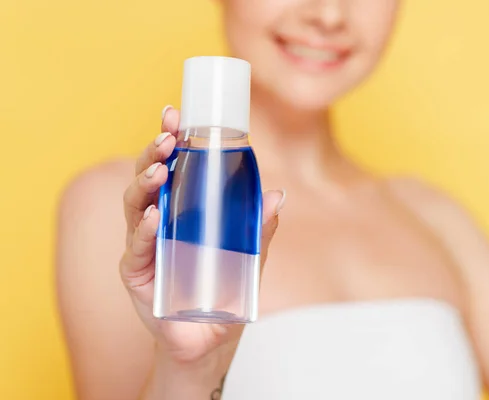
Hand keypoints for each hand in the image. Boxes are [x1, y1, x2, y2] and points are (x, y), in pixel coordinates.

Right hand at [120, 106, 284, 365]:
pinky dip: (143, 231)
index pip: (172, 167)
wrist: (211, 339)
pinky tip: (152, 217)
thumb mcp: (248, 256)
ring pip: (135, 206)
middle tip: (167, 137)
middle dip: (154, 153)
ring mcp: (144, 245)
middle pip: (149, 178)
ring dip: (145, 184)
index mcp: (181, 210)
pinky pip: (136, 248)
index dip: (169, 139)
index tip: (174, 115)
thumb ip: (259, 228)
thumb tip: (278, 194)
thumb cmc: (226, 293)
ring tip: (159, 169)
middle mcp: (158, 221)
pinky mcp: (137, 273)